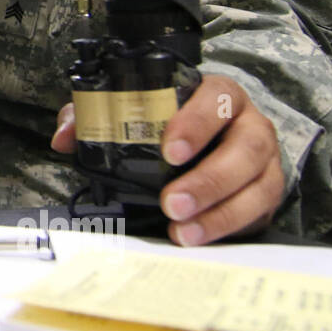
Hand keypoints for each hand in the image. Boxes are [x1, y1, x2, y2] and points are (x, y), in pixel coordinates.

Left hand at [50, 74, 284, 245]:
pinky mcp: (266, 192)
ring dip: (219, 211)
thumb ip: (96, 117)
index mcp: (215, 95)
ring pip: (257, 183)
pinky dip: (226, 227)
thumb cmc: (168, 125)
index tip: (170, 150)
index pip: (214, 99)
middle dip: (209, 178)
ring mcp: (264, 159)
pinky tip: (196, 236)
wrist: (209, 144)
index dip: (196, 123)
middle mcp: (249, 123)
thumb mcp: (130, 113)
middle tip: (172, 202)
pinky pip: (257, 211)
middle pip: (246, 146)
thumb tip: (65, 137)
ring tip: (182, 229)